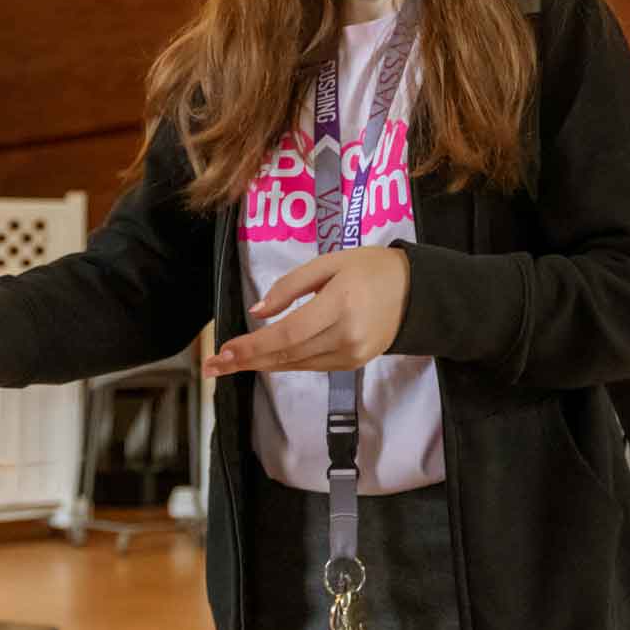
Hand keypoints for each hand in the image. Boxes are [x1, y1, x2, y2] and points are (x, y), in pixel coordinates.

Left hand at [207, 247, 410, 377]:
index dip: (252, 346)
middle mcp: (345, 336)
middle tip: (212, 366)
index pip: (286, 334)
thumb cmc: (372, 269)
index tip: (223, 351)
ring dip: (260, 365)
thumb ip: (291, 285)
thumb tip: (257, 313)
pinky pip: (310, 365)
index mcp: (339, 305)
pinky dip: (284, 362)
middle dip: (246, 361)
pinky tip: (264, 359)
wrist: (417, 293)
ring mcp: (351, 355)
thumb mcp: (330, 262)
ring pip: (295, 364)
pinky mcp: (353, 364)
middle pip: (286, 355)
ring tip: (229, 364)